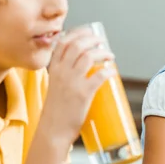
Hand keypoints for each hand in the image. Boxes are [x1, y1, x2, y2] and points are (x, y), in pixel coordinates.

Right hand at [42, 27, 114, 141]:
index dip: (77, 33)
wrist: (52, 131)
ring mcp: (72, 82)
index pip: (63, 42)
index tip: (88, 31)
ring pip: (88, 56)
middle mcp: (61, 72)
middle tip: (102, 42)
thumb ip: (63, 76)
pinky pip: (99, 76)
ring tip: (109, 55)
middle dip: (92, 39)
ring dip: (102, 52)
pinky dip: (107, 71)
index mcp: (53, 70)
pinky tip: (112, 72)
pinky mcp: (83, 94)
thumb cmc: (55, 112)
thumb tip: (82, 68)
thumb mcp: (54, 87)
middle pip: (77, 45)